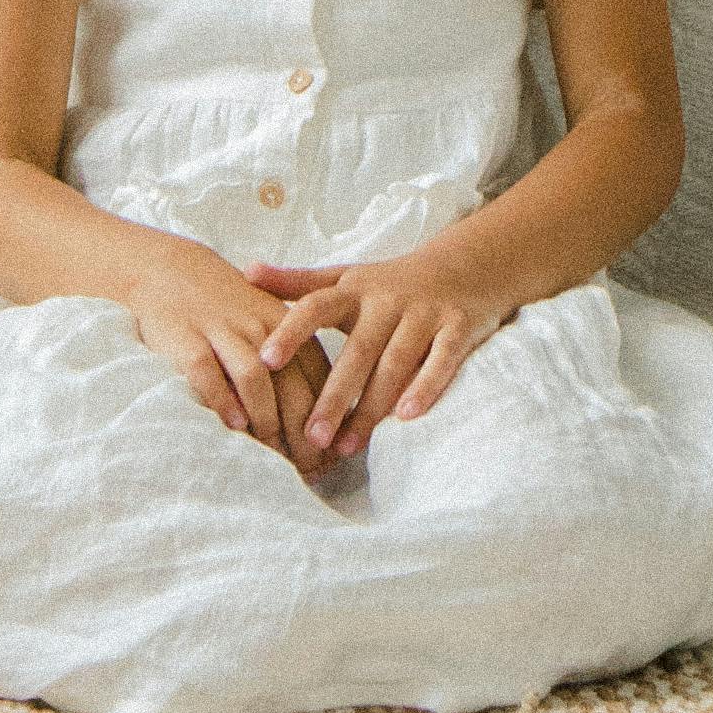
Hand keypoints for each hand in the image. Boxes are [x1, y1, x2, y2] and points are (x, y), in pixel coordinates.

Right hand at [120, 239, 331, 461]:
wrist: (172, 270)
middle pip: (293, 386)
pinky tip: (233, 425)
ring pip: (255, 380)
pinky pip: (207, 373)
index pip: (319, 378)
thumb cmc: (229, 310)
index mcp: (290, 324)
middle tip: (307, 468)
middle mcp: (262, 327)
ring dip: (266, 422)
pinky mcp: (187, 337)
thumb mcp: (271, 326)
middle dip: (303, 433)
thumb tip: (322, 425)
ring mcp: (223, 331)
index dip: (327, 420)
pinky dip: (222, 401)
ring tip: (271, 454)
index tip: (331, 456)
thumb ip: (296, 364)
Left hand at [254, 247, 517, 452]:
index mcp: (355, 290)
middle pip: (357, 351)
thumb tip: (246, 271)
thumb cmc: (392, 283)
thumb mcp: (347, 278)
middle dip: (333, 396)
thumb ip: (298, 282)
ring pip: (396, 363)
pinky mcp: (459, 327)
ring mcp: (425, 313)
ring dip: (372, 407)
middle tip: (310, 437)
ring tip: (347, 446)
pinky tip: (406, 417)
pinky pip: (441, 360)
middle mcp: (388, 300)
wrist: (466, 266)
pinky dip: (426, 387)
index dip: (291, 330)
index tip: (265, 360)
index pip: (316, 306)